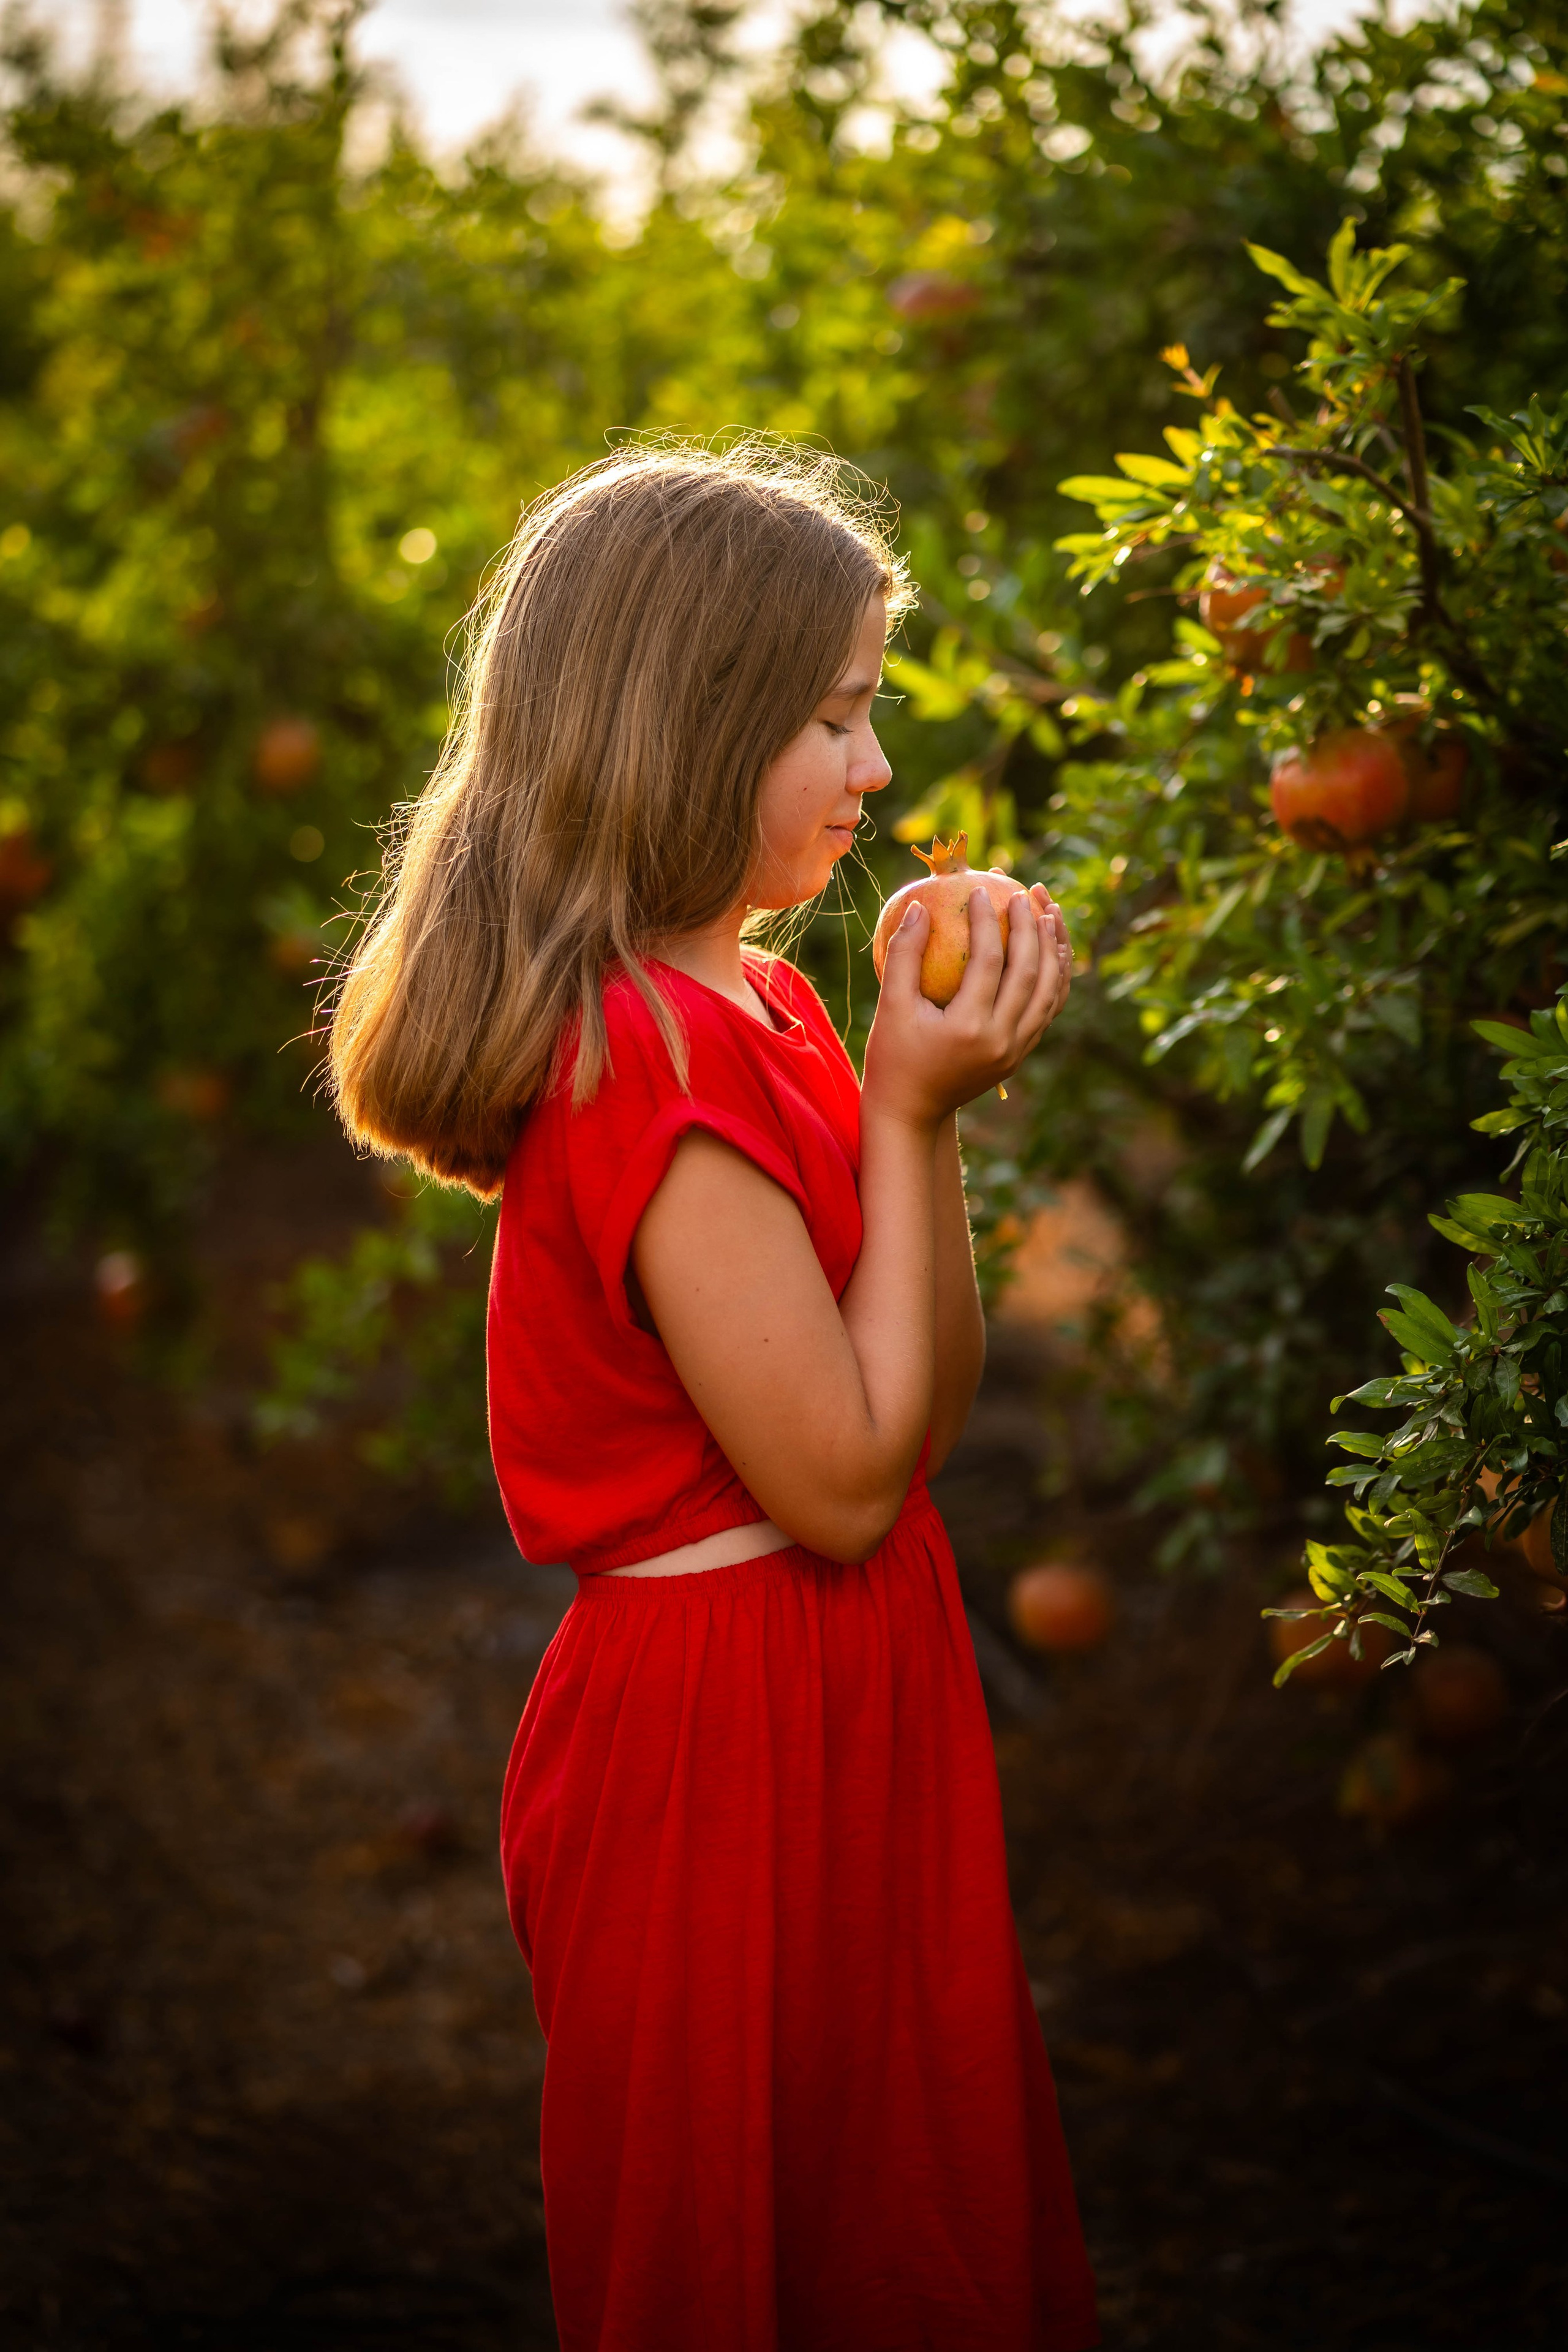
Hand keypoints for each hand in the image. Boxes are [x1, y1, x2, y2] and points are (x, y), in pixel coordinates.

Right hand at [862, 881, 1070, 1129]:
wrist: (911, 1110)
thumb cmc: (892, 1056)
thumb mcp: (891, 1006)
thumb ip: (904, 954)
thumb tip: (922, 906)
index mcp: (968, 1028)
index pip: (988, 961)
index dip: (987, 920)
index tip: (980, 890)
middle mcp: (1001, 1041)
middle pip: (1030, 973)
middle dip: (1030, 927)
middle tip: (1023, 893)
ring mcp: (1016, 1051)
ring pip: (1051, 992)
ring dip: (1054, 950)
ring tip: (1050, 913)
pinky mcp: (1020, 1055)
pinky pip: (1048, 1010)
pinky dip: (1055, 978)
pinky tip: (1052, 950)